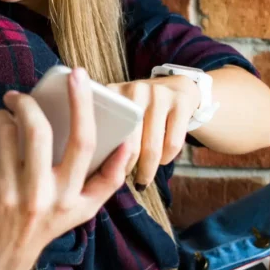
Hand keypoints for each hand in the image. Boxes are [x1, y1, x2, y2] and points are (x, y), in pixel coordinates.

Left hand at [0, 68, 129, 269]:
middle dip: (25, 103)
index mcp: (72, 197)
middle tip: (16, 96)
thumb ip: (105, 181)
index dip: (82, 105)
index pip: (84, 143)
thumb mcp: (78, 211)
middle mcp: (43, 196)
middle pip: (38, 130)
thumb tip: (128, 143)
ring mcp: (10, 194)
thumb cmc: (41, 225)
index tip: (77, 75)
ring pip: (4, 132)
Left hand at [105, 75, 198, 189]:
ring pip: (153, 147)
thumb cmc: (141, 107)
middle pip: (130, 142)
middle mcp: (134, 90)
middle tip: (126, 182)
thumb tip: (88, 162)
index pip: (105, 131)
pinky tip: (161, 162)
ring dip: (148, 170)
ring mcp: (159, 94)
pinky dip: (166, 158)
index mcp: (112, 92)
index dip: (106, 156)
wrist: (178, 87)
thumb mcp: (120, 108)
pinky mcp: (181, 103)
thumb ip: (105, 125)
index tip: (104, 173)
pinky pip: (173, 143)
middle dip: (128, 167)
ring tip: (142, 180)